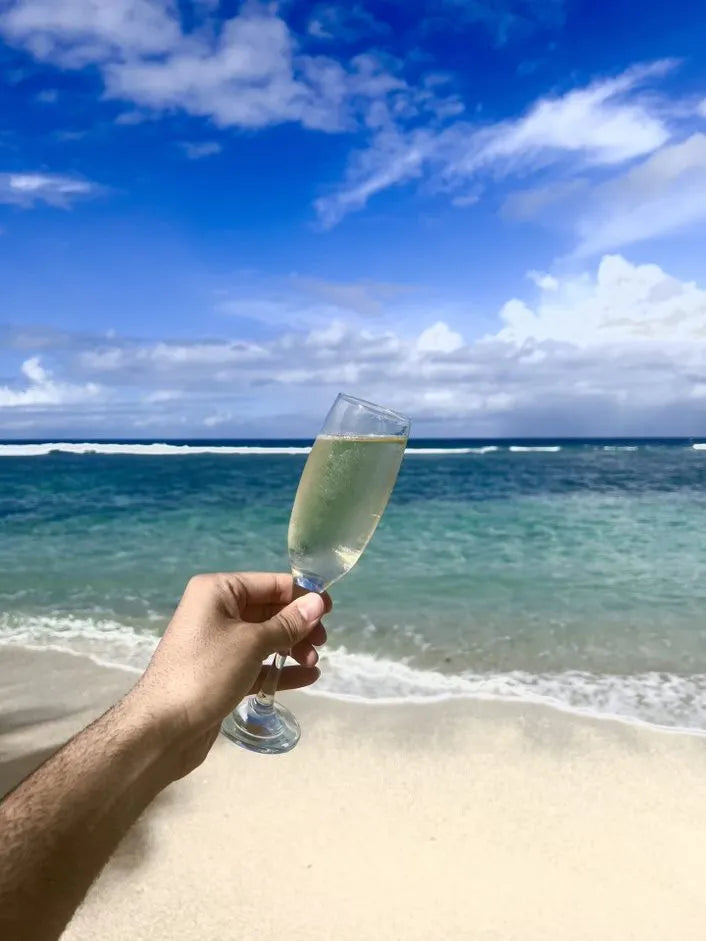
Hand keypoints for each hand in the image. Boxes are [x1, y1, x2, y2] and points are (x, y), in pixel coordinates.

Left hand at [130, 572, 330, 776]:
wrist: (163, 728)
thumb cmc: (206, 672)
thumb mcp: (252, 643)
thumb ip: (288, 623)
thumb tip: (317, 602)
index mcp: (217, 591)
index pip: (269, 584)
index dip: (300, 595)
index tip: (330, 609)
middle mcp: (216, 612)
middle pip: (269, 611)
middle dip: (298, 625)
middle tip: (322, 642)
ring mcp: (217, 644)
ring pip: (265, 638)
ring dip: (292, 648)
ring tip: (313, 662)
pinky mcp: (221, 673)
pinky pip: (257, 664)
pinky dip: (279, 668)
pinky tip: (306, 677)